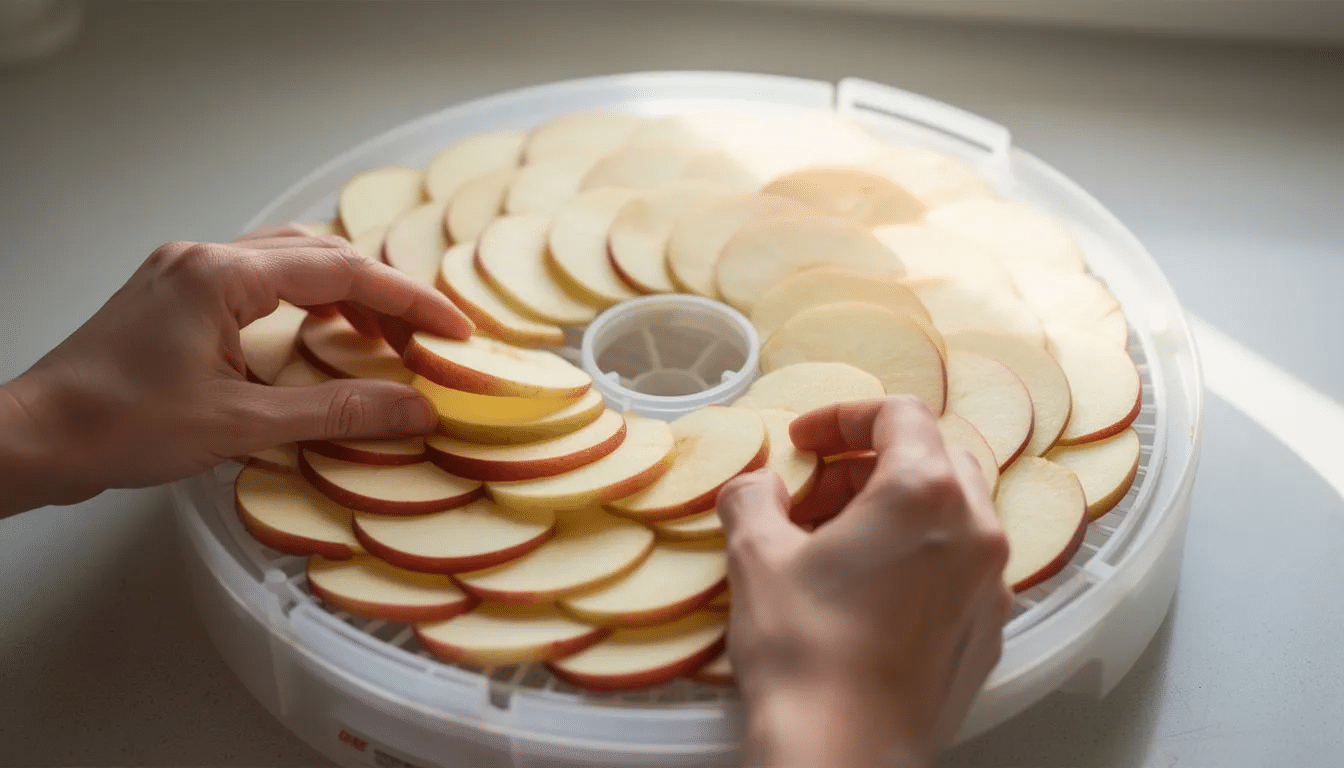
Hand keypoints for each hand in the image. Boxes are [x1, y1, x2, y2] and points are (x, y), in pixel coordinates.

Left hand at [0, 225, 472, 517]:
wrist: (35, 437)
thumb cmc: (120, 428)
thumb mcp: (241, 426)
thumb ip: (336, 412)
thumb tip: (415, 411)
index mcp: (222, 275)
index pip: (341, 272)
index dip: (408, 301)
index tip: (455, 329)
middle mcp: (205, 257)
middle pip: (320, 255)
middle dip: (383, 295)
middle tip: (425, 341)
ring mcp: (185, 272)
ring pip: (290, 262)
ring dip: (344, 295)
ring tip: (384, 342)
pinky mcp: (173, 295)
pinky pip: (259, 281)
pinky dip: (305, 303)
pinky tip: (320, 338)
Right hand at [717, 396, 1011, 767]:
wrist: (845, 755)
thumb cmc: (807, 655)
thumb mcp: (756, 558)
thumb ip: (753, 498)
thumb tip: (755, 487)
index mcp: (924, 493)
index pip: (898, 415)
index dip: (842, 417)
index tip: (804, 441)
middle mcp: (975, 530)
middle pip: (932, 459)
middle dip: (869, 464)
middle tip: (816, 494)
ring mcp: (990, 585)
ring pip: (952, 514)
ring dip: (896, 511)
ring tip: (836, 546)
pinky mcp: (988, 632)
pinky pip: (960, 568)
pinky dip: (919, 558)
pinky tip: (867, 593)